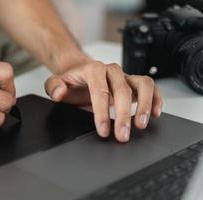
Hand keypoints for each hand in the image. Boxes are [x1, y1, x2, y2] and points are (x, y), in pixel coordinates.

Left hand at [45, 60, 162, 142]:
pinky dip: (156, 98)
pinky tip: (155, 113)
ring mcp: (124, 76)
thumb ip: (54, 87)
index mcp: (93, 70)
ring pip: (142, 84)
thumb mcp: (56, 83)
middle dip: (123, 115)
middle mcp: (111, 70)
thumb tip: (59, 93)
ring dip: (145, 105)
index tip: (103, 130)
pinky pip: (150, 86)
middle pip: (122, 90)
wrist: (80, 73)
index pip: (100, 91)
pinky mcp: (133, 82)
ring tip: (141, 125)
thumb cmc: (71, 81)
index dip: (102, 112)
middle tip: (122, 135)